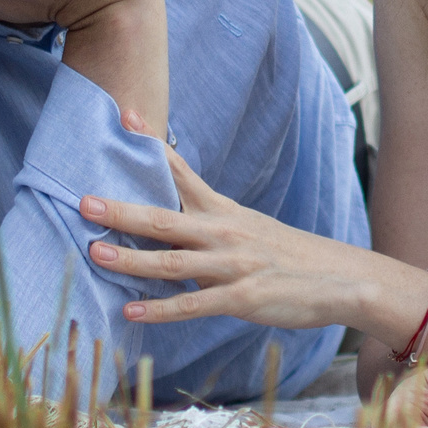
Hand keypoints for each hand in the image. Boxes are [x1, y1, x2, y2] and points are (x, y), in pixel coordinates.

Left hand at [82, 146, 407, 337]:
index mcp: (224, 212)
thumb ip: (207, 225)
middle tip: (84, 201)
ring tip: (95, 253)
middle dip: (122, 210)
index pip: (182, 171)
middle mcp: (225, 233)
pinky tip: (131, 311)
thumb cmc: (290, 255)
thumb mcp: (250, 228)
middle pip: (165, 218)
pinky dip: (160, 310)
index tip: (123, 117)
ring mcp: (234, 266)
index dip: (151, 145)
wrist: (343, 279)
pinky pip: (194, 306)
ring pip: (174, 263)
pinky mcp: (243, 298)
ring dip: (132, 259)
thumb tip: (166, 223)